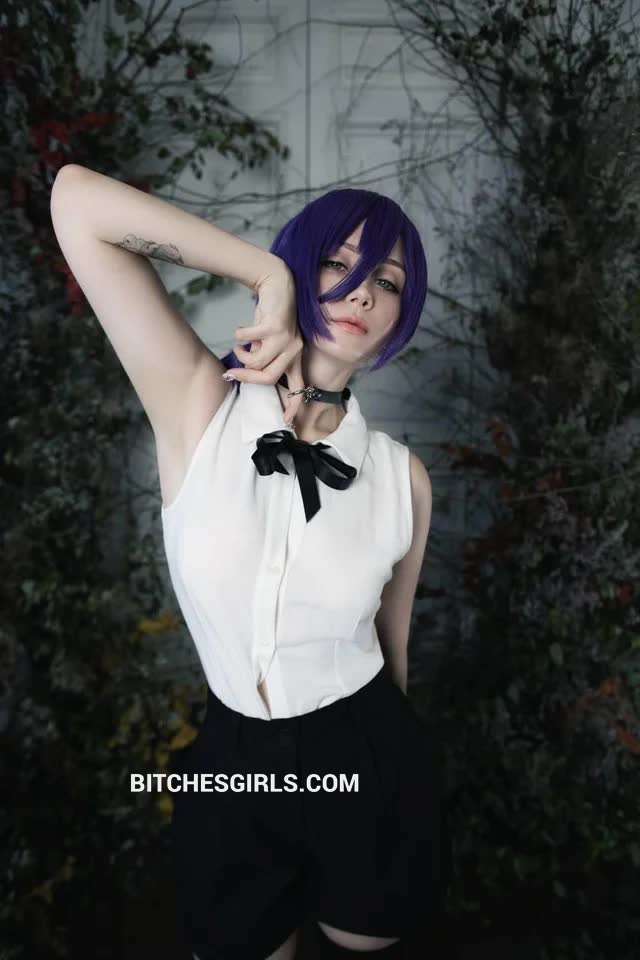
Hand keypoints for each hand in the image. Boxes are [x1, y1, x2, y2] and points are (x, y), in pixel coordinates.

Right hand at [230, 262, 305, 425]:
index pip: (299, 387)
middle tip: (231, 372)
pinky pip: (249, 342)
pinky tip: (240, 331)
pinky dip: (239, 338)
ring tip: (238, 345)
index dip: (293, 404)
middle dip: (246, 378)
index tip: (286, 421)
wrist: (278, 284)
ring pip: (257, 362)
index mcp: (296, 357)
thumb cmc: (271, 315)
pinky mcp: (275, 327)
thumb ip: (263, 357)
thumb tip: (242, 374)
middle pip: (269, 378)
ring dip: (241, 355)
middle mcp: (295, 350)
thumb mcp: (270, 341)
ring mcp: (286, 339)